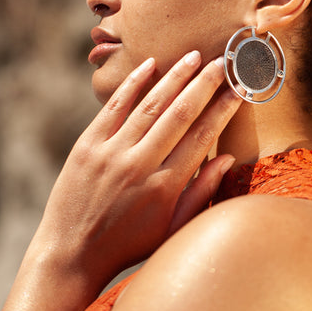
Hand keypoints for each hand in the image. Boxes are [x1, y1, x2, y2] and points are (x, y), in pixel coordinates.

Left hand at [31, 52, 240, 293]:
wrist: (71, 254)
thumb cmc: (128, 245)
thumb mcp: (171, 229)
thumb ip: (201, 194)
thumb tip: (227, 159)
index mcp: (165, 186)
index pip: (203, 136)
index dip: (224, 109)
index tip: (240, 89)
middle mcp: (139, 165)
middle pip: (180, 113)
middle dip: (205, 84)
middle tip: (224, 62)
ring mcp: (110, 152)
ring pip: (150, 104)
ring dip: (175, 77)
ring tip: (194, 57)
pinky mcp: (86, 146)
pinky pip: (113, 107)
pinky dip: (133, 84)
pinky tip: (150, 65)